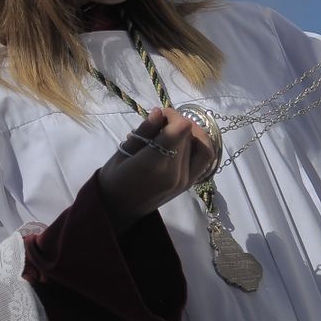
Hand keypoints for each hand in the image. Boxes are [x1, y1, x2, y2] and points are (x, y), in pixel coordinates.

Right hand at [96, 107, 217, 229]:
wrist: (120, 209)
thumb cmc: (114, 178)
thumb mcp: (123, 152)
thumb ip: (144, 132)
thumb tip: (160, 112)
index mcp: (154, 164)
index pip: (180, 129)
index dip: (173, 115)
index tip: (160, 114)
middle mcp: (175, 173)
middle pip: (189, 135)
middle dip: (177, 122)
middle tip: (160, 123)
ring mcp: (186, 179)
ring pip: (200, 145)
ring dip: (190, 132)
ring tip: (174, 130)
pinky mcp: (191, 182)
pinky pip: (205, 158)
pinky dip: (200, 145)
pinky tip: (186, 140)